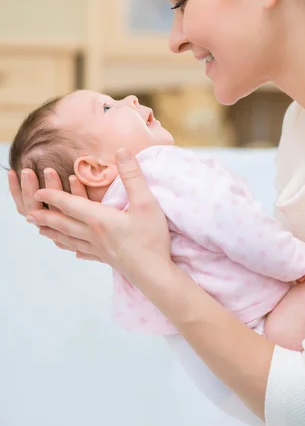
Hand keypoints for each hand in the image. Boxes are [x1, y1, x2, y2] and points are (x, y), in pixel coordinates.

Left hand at [24, 149, 171, 278]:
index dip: (53, 197)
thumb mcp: (146, 203)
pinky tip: (74, 252)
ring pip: (71, 240)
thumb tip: (122, 151)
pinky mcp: (108, 260)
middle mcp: (94, 235)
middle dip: (46, 218)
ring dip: (55, 234)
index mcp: (99, 219)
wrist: (155, 274)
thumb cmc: (151, 239)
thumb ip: (133, 176)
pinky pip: (86, 253)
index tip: (37, 192)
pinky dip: (75, 250)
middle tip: (29, 215)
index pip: (70, 205)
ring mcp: (100, 249)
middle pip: (64, 224)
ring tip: (43, 232)